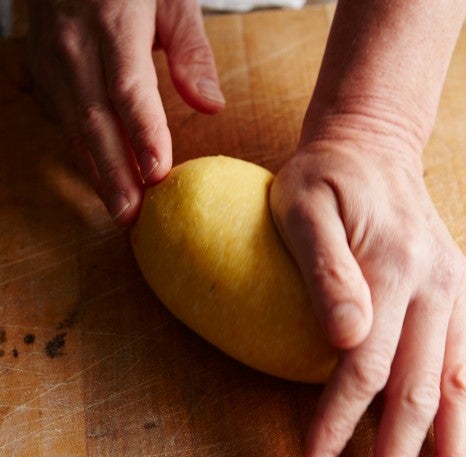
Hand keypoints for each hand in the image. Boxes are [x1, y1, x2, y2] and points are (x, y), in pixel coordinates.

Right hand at [26, 0, 224, 224]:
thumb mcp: (173, 1)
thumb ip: (193, 53)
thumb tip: (211, 105)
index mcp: (113, 22)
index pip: (129, 89)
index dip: (142, 134)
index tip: (157, 174)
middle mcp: (74, 45)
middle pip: (95, 119)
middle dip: (114, 172)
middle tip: (131, 214)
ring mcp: (51, 61)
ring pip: (73, 128)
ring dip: (97, 173)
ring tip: (119, 209)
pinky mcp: (42, 73)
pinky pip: (63, 122)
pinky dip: (84, 155)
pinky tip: (101, 180)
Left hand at [270, 144, 465, 456]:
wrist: (370, 147)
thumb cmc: (326, 177)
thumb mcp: (304, 208)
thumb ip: (324, 270)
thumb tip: (345, 340)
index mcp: (395, 268)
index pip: (364, 368)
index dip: (339, 423)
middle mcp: (437, 287)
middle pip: (418, 390)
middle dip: (398, 455)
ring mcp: (456, 291)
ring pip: (460, 386)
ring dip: (451, 446)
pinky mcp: (462, 291)